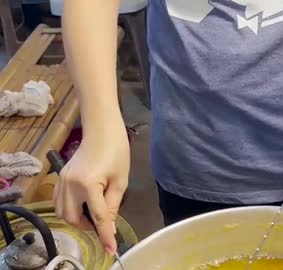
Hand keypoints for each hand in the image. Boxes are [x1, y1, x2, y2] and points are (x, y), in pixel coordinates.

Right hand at [54, 118, 129, 255]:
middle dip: (88, 226)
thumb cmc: (117, 151)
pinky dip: (70, 208)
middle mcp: (70, 185)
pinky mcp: (60, 177)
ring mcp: (62, 181)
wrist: (102, 130)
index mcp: (88, 185)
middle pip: (73, 218)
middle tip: (103, 223)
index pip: (98, 217)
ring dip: (77, 218)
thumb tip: (108, 223)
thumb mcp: (120, 180)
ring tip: (93, 213)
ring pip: (62, 212)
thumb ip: (113, 205)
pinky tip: (83, 204)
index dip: (105, 235)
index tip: (110, 250)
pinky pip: (59, 201)